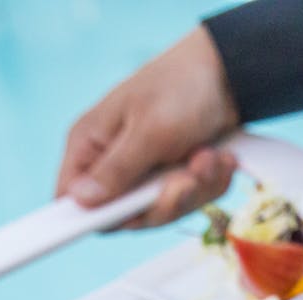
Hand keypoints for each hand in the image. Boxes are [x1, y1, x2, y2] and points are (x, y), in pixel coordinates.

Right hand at [56, 26, 239, 227]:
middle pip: (129, 216)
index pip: (72, 198)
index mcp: (91, 145)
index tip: (121, 220)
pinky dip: (211, 182)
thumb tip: (81, 200)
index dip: (90, 218)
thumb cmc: (181, 87)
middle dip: (166, 201)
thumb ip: (117, 170)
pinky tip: (219, 157)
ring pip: (165, 211)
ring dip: (196, 188)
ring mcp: (147, 173)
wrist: (230, 75)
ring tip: (209, 157)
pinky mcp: (176, 177)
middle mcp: (115, 163)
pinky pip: (192, 201)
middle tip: (186, 178)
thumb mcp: (149, 130)